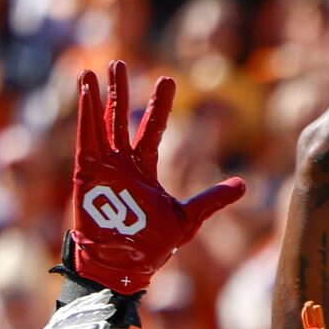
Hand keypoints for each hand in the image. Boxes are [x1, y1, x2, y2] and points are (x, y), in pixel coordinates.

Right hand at [65, 62, 245, 294]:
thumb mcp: (187, 219)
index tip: (167, 79)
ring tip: (99, 68)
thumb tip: (243, 186)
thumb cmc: (150, 247)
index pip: (152, 130)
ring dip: (100, 95)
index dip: (159, 105)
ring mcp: (104, 166)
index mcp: (144, 170)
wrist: (123, 266)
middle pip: (122, 119)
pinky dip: (86, 113)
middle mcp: (122, 163)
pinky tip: (85, 88)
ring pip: (102, 122)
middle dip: (122, 91)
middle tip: (120, 62)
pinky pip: (86, 137)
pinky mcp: (88, 172)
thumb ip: (211, 200)